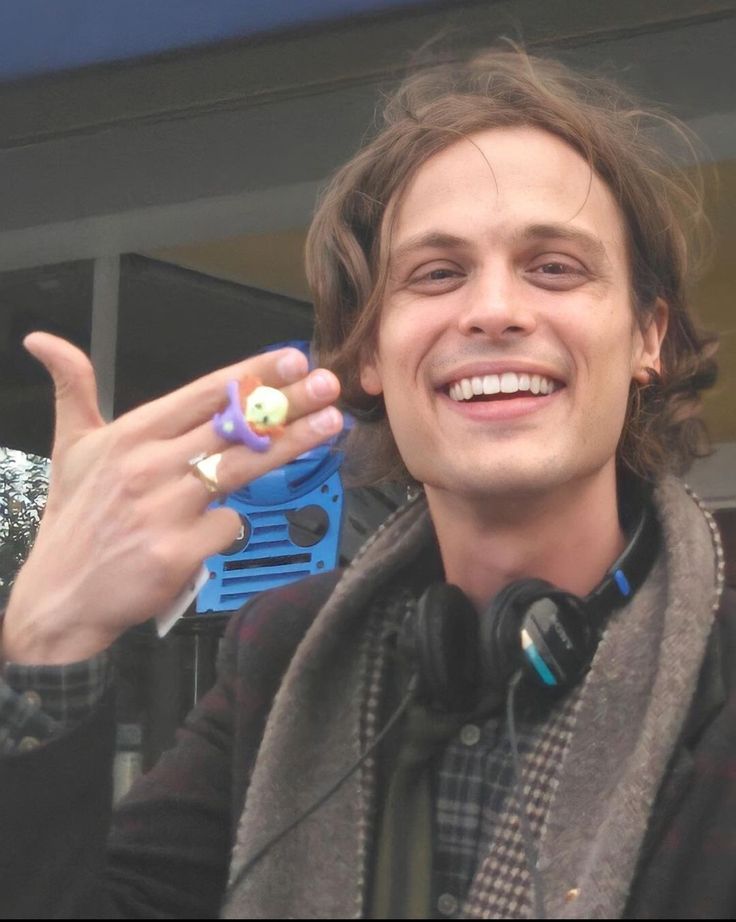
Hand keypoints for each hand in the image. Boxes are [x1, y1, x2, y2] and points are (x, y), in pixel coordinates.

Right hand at [2, 333, 341, 664]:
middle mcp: (147, 465)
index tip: (290, 358)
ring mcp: (163, 509)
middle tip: (328, 383)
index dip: (251, 374)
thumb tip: (42, 339)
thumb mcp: (68, 448)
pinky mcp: (175, 552)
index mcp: (130, 435)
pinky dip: (233, 524)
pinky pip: (228, 526)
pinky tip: (221, 527)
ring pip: (242, 468)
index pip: (202, 394)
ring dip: (292, 443)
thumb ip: (72, 390)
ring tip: (332, 423)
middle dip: (286, 401)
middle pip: (232, 426)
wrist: (60, 596)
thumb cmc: (75, 518)